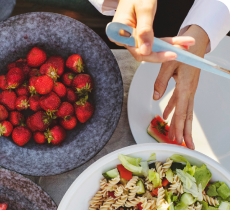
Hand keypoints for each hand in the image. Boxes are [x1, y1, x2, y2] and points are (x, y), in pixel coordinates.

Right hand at [111, 0, 194, 61]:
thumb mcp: (144, 9)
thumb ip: (144, 30)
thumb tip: (145, 50)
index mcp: (120, 32)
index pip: (138, 51)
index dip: (154, 55)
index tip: (171, 54)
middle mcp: (124, 38)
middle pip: (144, 53)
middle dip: (164, 52)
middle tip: (182, 51)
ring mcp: (131, 38)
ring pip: (150, 48)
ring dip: (168, 47)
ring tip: (185, 44)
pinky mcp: (138, 36)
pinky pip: (152, 42)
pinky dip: (165, 43)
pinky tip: (178, 42)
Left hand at [153, 25, 209, 149]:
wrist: (195, 42)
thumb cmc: (183, 50)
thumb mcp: (168, 64)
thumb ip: (160, 82)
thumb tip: (155, 97)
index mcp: (186, 87)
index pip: (182, 111)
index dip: (179, 126)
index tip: (178, 138)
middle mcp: (189, 90)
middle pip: (187, 115)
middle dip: (186, 132)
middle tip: (186, 146)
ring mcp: (189, 89)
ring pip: (185, 110)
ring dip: (182, 124)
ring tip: (179, 137)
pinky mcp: (186, 86)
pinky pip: (180, 101)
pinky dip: (175, 110)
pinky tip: (168, 117)